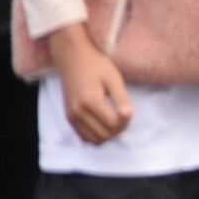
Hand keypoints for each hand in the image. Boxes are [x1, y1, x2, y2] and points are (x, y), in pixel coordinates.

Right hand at [48, 24, 131, 145]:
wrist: (72, 57)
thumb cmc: (96, 65)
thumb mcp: (114, 79)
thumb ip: (122, 98)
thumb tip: (129, 115)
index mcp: (90, 101)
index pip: (113, 124)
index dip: (126, 121)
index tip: (129, 109)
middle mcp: (78, 112)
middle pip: (104, 135)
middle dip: (119, 129)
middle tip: (124, 115)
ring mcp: (71, 116)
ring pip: (94, 140)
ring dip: (108, 134)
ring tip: (115, 119)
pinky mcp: (68, 117)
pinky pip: (84, 137)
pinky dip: (96, 134)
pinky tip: (104, 122)